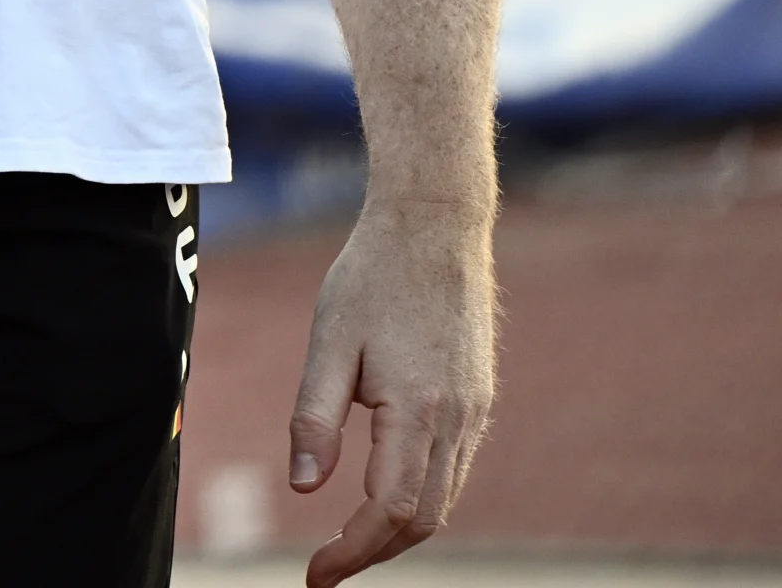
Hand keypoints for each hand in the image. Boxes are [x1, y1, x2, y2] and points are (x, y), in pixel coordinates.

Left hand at [289, 203, 497, 583]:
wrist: (433, 228)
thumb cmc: (371, 277)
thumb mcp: (328, 340)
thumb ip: (314, 416)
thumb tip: (303, 488)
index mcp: (419, 408)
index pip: (391, 509)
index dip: (353, 549)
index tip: (316, 574)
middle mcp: (458, 420)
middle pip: (424, 518)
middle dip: (375, 551)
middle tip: (325, 568)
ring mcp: (475, 412)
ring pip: (443, 499)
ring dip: (398, 530)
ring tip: (347, 542)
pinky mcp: (477, 400)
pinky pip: (453, 469)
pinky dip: (419, 497)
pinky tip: (382, 496)